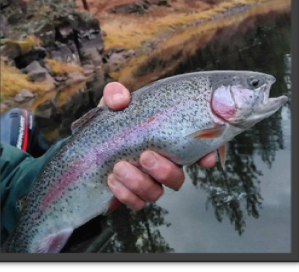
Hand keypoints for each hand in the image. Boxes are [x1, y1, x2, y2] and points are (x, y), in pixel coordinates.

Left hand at [98, 82, 217, 211]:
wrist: (91, 143)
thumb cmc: (111, 119)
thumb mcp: (113, 102)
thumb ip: (116, 94)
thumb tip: (121, 100)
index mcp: (166, 139)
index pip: (198, 149)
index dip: (207, 156)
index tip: (205, 160)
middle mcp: (161, 163)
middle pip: (176, 178)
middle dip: (164, 171)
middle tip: (145, 156)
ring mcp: (147, 180)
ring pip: (156, 193)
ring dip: (140, 183)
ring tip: (119, 167)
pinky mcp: (130, 194)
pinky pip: (136, 203)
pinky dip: (125, 194)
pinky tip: (112, 180)